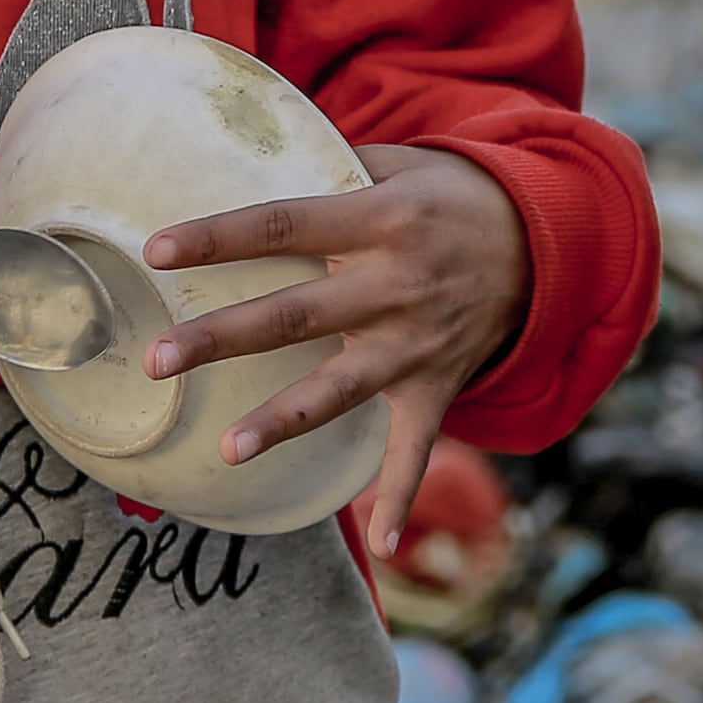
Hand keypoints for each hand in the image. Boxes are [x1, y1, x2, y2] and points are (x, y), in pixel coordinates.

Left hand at [140, 144, 533, 557]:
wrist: (546, 240)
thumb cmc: (450, 197)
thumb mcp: (402, 164)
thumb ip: (336, 168)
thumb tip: (254, 158)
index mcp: (382, 220)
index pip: (286, 224)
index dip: (221, 237)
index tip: (156, 249)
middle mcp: (396, 284)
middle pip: (296, 314)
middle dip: (224, 338)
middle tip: (156, 360)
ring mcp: (418, 343)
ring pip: (340, 388)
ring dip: (284, 420)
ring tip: (228, 449)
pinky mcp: (438, 385)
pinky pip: (419, 448)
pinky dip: (403, 495)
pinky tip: (385, 544)